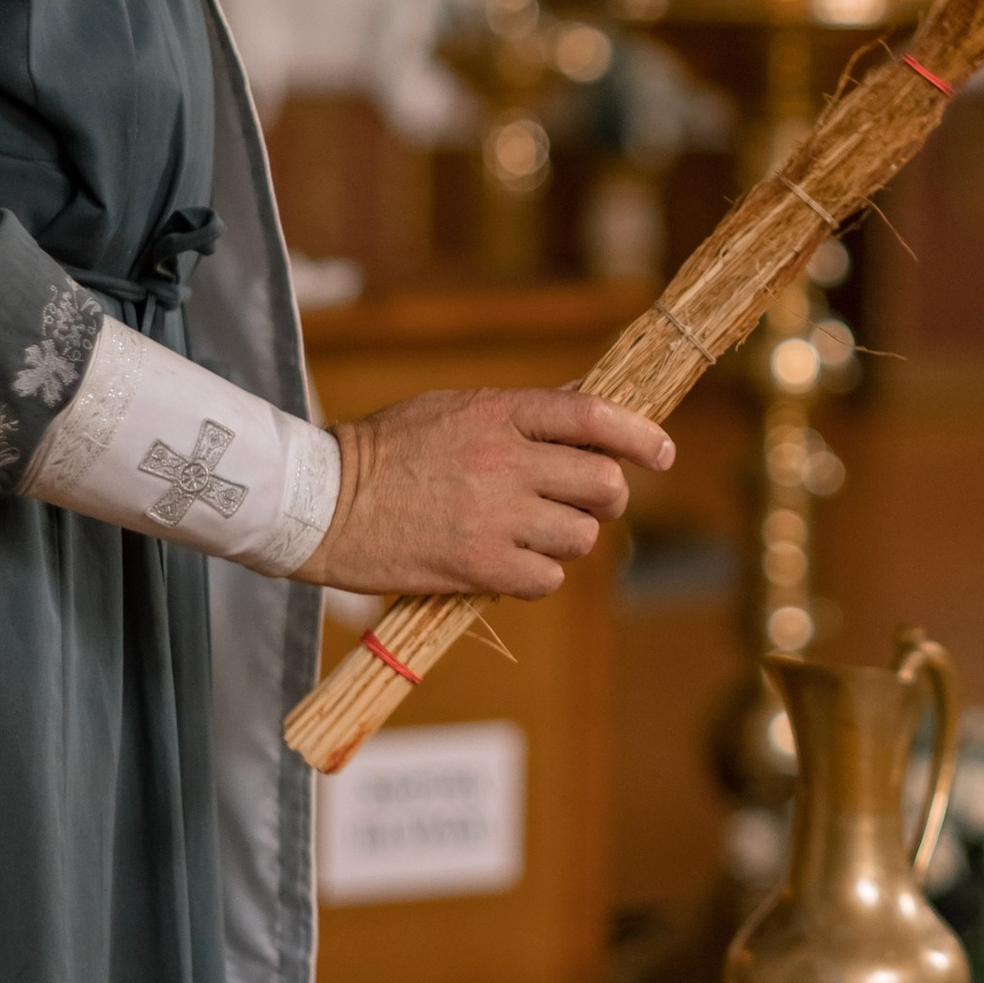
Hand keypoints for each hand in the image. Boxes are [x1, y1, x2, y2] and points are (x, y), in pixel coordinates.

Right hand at [296, 386, 673, 600]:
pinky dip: (536, 578)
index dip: (640, 435)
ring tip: (531, 537)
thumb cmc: (384, 452)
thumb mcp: (452, 408)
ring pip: (581, 537)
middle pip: (603, 483)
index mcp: (499, 413)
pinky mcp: (478, 566)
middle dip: (607, 499)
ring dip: (567, 542)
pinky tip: (508, 568)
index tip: (663, 453)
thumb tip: (582, 402)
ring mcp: (495, 515)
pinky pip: (546, 579)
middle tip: (586, 506)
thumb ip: (519, 411)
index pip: (594, 415)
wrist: (320, 502)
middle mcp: (506, 461)